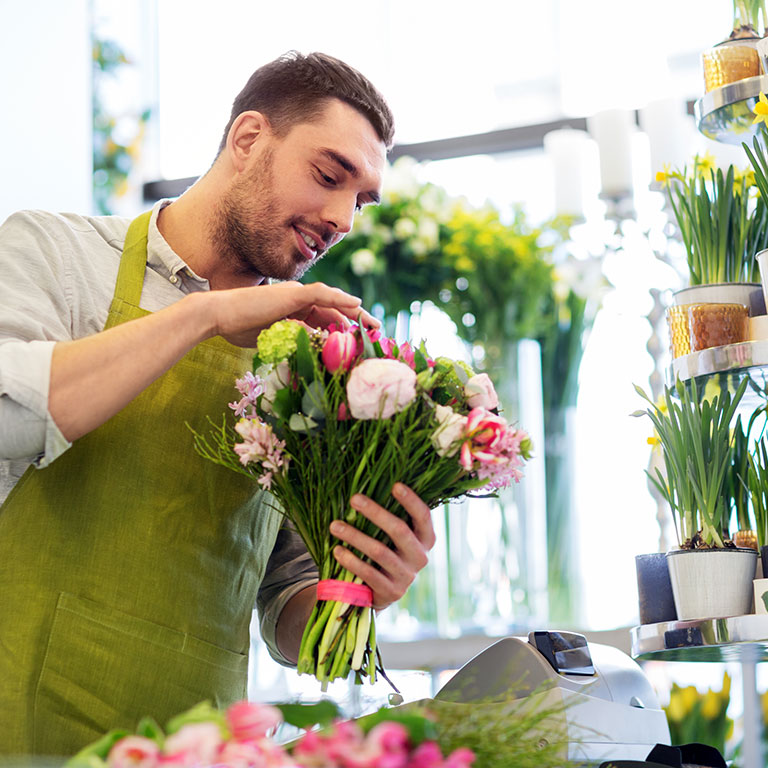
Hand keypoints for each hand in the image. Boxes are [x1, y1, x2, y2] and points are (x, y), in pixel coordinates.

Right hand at [209, 281, 378, 346]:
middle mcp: (298, 300)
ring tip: (374, 325)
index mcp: (295, 311)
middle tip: (378, 335)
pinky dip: (339, 298)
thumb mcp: (273, 340)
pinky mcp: (292, 294)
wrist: (217, 316)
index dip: (346, 331)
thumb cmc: (239, 329)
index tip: (362, 344)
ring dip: (355, 314)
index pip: (326, 321)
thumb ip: (293, 343)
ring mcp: (295, 295)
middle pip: (336, 312)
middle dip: (358, 323)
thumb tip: (311, 353)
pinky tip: (356, 305)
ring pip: (333, 303)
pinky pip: (321, 294)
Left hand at [328, 483, 435, 610]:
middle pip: (399, 530)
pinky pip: (369, 573)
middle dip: (375, 512)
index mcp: (426, 538)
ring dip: (355, 536)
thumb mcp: (394, 536)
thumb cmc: (387, 550)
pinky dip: (351, 560)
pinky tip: (337, 550)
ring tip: (335, 525)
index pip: (423, 516)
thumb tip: (369, 484)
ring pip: (380, 551)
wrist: (382, 591)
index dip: (411, 500)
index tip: (395, 485)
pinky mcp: (391, 591)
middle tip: (354, 498)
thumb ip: (391, 516)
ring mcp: (407, 576)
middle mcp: (420, 557)